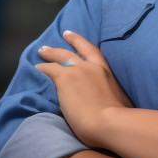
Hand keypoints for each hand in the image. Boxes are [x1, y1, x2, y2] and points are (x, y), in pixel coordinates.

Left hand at [34, 30, 132, 146]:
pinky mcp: (65, 78)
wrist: (109, 122)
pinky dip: (43, 67)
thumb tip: (112, 103)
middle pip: (75, 52)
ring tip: (42, 51)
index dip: (80, 42)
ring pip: (61, 57)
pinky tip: (37, 67)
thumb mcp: (121, 101)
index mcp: (107, 72)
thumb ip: (113, 97)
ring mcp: (78, 71)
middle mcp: (92, 67)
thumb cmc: (119, 118)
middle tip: (60, 36)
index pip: (93, 52)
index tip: (71, 34)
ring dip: (50, 53)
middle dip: (67, 43)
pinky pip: (50, 69)